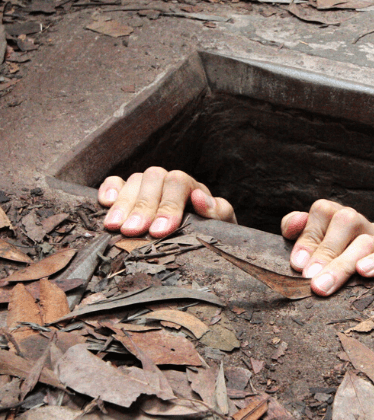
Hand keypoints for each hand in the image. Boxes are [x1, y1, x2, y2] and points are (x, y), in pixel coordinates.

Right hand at [99, 167, 236, 236]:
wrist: (202, 240)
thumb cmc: (212, 233)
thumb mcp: (222, 225)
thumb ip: (218, 211)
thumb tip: (200, 197)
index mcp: (192, 186)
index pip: (178, 183)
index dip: (168, 205)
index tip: (160, 230)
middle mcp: (168, 182)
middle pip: (152, 179)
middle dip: (142, 207)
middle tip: (132, 231)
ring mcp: (148, 186)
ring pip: (134, 181)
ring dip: (123, 204)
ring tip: (115, 227)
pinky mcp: (129, 193)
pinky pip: (116, 182)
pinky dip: (109, 189)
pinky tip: (104, 204)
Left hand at [281, 199, 373, 296]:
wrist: (371, 277)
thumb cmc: (332, 260)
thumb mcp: (311, 243)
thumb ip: (297, 230)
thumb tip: (295, 223)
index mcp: (337, 216)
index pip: (323, 211)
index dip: (309, 235)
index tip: (297, 264)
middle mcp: (360, 223)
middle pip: (346, 222)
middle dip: (325, 252)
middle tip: (310, 278)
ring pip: (366, 242)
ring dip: (344, 264)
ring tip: (326, 284)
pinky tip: (364, 272)